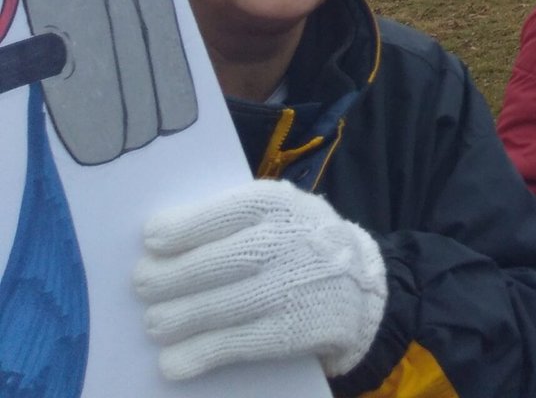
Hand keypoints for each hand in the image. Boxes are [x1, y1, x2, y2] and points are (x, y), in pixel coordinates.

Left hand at [134, 179, 385, 381]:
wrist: (360, 286)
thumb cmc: (301, 243)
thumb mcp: (281, 214)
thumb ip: (232, 221)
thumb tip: (163, 240)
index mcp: (280, 205)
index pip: (224, 213)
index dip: (183, 228)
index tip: (152, 239)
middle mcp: (287, 242)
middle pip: (214, 262)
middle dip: (168, 278)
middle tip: (144, 285)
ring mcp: (291, 287)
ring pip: (218, 306)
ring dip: (176, 318)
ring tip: (155, 323)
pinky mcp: (291, 330)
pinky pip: (234, 344)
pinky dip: (197, 354)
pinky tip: (172, 361)